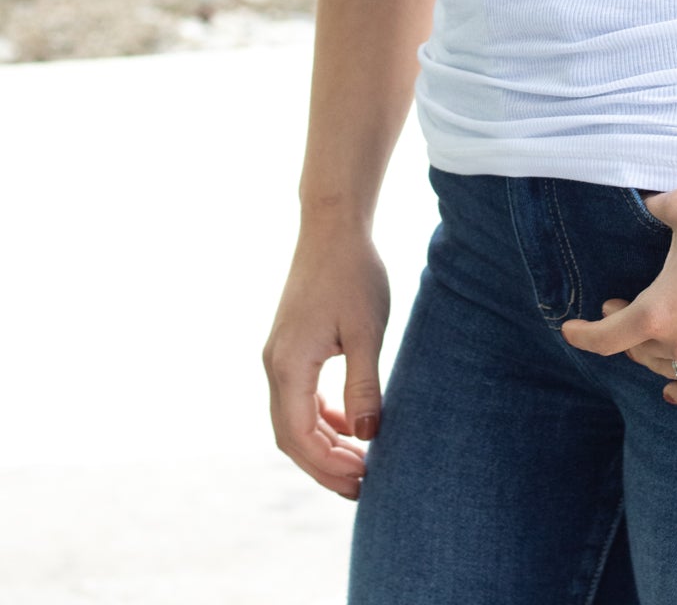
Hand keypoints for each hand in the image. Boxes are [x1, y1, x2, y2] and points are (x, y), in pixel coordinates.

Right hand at [262, 227, 390, 498]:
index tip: (365, 478)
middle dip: (324, 465)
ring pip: (292, 420)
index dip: (329, 465)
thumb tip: (366, 435)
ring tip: (360, 462)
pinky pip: (299, 398)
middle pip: (290, 436)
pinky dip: (321, 419)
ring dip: (322, 445)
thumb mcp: (365, 331)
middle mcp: (274, 366)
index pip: (300, 437)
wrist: (333, 226)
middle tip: (363, 485)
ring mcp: (279, 356)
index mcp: (288, 366)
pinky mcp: (290, 347)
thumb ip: (363, 385)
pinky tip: (350, 424)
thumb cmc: (353, 274)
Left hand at [560, 186, 676, 407]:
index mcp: (661, 312)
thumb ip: (655, 209)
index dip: (583, 335)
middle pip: (642, 353)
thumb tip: (643, 205)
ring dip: (657, 357)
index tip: (569, 330)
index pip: (607, 338)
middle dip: (625, 333)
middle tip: (621, 310)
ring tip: (650, 342)